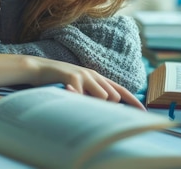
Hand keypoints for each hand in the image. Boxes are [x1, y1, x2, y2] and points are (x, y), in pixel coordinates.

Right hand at [25, 56, 145, 110]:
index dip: (132, 100)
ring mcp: (83, 75)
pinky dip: (78, 101)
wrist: (38, 68)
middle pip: (113, 97)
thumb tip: (105, 108)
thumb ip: (91, 94)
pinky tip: (69, 97)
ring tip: (76, 101)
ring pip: (102, 97)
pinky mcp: (73, 77)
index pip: (120, 89)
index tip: (143, 111)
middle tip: (90, 109)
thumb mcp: (78, 87)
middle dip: (107, 107)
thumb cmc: (57, 80)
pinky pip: (83, 96)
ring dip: (91, 104)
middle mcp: (93, 74)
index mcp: (96, 77)